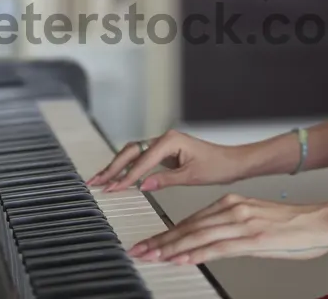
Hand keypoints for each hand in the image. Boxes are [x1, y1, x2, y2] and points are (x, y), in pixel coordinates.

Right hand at [86, 129, 250, 191]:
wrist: (231, 162)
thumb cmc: (217, 166)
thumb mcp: (191, 176)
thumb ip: (165, 179)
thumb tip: (142, 185)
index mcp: (170, 141)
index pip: (142, 160)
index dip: (126, 176)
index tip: (113, 188)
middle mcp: (164, 139)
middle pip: (131, 152)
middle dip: (112, 167)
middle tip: (96, 182)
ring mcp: (163, 144)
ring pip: (133, 153)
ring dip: (117, 166)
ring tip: (101, 180)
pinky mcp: (164, 152)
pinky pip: (141, 158)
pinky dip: (128, 167)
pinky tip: (119, 178)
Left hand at [126, 193, 327, 264]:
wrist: (321, 222)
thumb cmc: (293, 227)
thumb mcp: (257, 223)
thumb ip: (233, 231)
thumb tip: (213, 244)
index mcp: (232, 203)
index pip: (191, 220)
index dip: (167, 233)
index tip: (149, 243)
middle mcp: (232, 209)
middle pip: (188, 227)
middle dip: (160, 241)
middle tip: (138, 250)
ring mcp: (241, 223)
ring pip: (198, 236)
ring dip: (171, 248)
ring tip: (151, 256)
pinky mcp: (252, 238)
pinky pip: (218, 246)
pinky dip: (197, 253)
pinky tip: (181, 259)